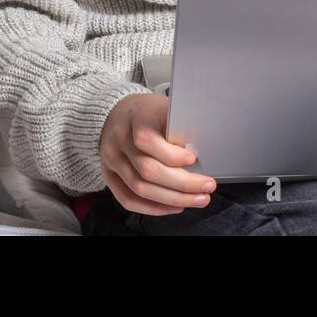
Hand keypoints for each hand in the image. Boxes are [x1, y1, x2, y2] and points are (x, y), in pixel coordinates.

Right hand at [99, 93, 216, 215]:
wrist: (119, 114)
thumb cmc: (151, 113)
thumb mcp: (167, 108)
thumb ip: (180, 127)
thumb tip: (201, 155)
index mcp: (136, 117)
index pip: (146, 140)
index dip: (171, 154)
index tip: (193, 159)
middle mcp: (118, 139)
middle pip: (146, 169)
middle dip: (181, 183)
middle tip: (208, 186)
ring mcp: (110, 159)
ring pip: (139, 188)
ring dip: (172, 199)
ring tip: (198, 199)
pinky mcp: (108, 176)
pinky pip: (127, 199)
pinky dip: (153, 208)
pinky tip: (175, 206)